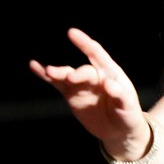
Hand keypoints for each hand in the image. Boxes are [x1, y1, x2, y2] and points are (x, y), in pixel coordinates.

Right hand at [28, 28, 146, 144]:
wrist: (118, 130)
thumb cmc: (128, 114)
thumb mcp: (128, 105)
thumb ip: (120, 94)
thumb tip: (108, 84)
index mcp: (111, 72)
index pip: (97, 54)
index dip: (85, 43)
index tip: (72, 33)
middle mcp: (95, 75)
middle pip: (83, 70)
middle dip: (76, 73)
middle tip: (70, 78)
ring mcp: (81, 84)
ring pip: (66, 75)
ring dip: (57, 72)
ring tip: (48, 71)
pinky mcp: (71, 95)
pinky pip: (57, 83)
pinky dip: (45, 76)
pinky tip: (34, 66)